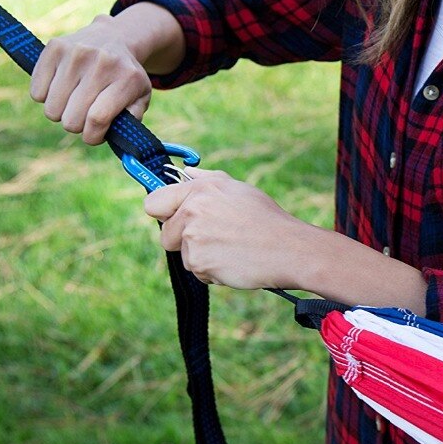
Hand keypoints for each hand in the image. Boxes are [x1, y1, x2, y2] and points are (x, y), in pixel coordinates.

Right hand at [30, 14, 151, 144]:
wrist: (114, 37)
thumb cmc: (124, 77)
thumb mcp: (140, 97)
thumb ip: (132, 120)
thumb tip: (116, 135)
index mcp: (126, 78)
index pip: (97, 119)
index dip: (92, 136)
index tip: (93, 135)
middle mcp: (101, 62)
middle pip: (72, 118)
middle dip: (77, 125)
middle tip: (84, 114)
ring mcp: (76, 52)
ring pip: (52, 108)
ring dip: (60, 112)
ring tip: (73, 101)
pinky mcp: (54, 47)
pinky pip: (37, 92)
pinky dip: (45, 97)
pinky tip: (60, 88)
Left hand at [144, 168, 315, 290]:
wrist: (287, 248)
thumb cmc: (265, 217)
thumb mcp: (236, 188)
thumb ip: (204, 179)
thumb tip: (184, 172)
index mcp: (199, 189)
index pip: (154, 202)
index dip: (161, 213)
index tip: (168, 218)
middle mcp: (192, 211)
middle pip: (165, 234)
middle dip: (182, 240)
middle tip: (213, 238)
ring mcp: (193, 237)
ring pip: (183, 254)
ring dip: (201, 256)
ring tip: (230, 248)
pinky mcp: (199, 262)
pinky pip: (197, 271)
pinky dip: (211, 271)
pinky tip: (233, 261)